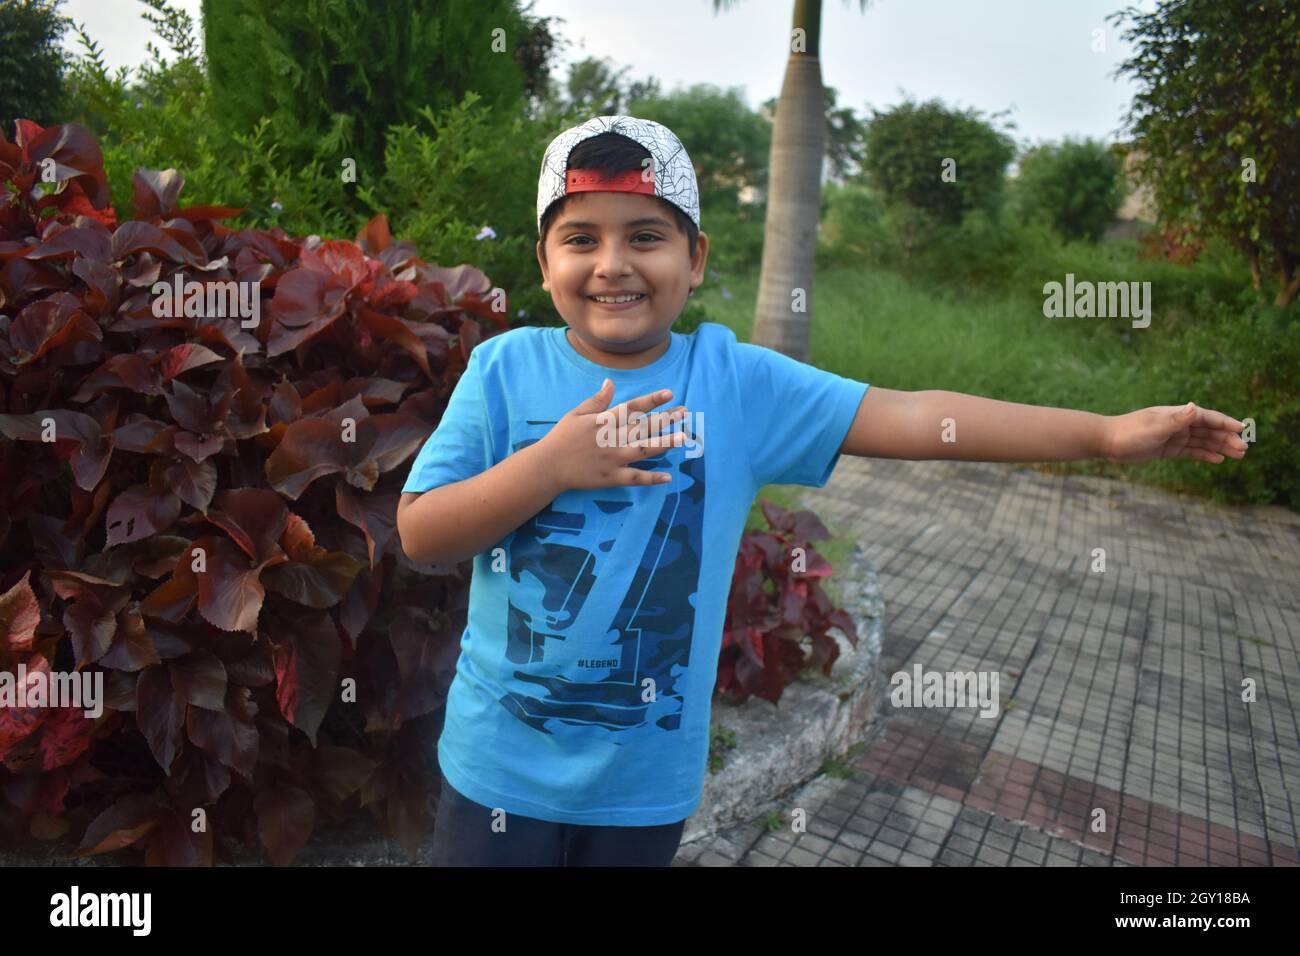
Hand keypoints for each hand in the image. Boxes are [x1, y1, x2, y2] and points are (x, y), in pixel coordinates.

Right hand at [535, 379, 690, 491]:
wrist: (548, 466)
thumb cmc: (562, 437)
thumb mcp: (576, 414)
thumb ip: (597, 400)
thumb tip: (610, 382)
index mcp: (603, 421)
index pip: (632, 408)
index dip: (651, 400)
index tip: (670, 394)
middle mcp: (611, 438)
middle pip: (643, 427)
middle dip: (666, 419)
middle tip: (686, 412)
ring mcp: (613, 459)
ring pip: (643, 450)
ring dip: (664, 443)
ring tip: (683, 437)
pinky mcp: (611, 478)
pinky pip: (635, 478)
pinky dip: (651, 478)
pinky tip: (668, 477)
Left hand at [1102, 402, 1247, 463]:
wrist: (1107, 442)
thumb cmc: (1130, 432)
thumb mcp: (1155, 427)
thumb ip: (1177, 420)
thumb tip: (1195, 407)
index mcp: (1177, 414)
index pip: (1207, 417)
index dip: (1225, 423)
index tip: (1242, 429)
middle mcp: (1177, 424)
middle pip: (1208, 430)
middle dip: (1227, 438)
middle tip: (1243, 449)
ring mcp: (1173, 436)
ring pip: (1202, 442)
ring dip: (1220, 447)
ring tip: (1238, 455)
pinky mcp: (1167, 449)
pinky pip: (1190, 451)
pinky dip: (1204, 455)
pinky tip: (1218, 459)